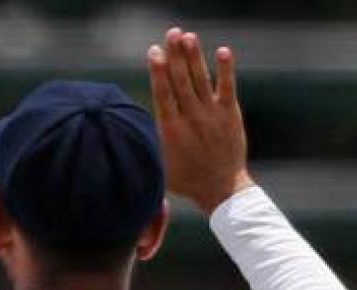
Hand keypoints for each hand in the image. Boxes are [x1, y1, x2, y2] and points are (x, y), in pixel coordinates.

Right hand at [148, 27, 253, 214]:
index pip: (163, 92)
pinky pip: (227, 87)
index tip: (153, 50)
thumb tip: (127, 132)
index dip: (158, 70)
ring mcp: (211, 115)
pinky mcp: (230, 115)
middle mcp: (190, 118)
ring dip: (194, 56)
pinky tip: (222, 51)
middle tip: (171, 33)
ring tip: (188, 36)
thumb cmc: (185, 180)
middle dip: (175, 55)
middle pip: (181, 80)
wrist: (220, 189)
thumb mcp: (158, 164)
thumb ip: (149, 143)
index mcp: (170, 129)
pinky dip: (226, 69)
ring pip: (201, 79)